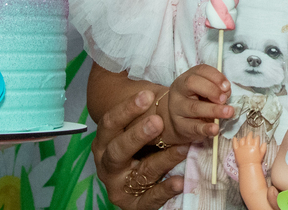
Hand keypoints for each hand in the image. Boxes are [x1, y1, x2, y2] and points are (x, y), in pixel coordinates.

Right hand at [92, 89, 187, 209]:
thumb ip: (142, 115)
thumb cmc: (135, 150)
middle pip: (119, 150)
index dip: (126, 109)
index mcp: (104, 143)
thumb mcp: (131, 132)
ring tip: (182, 148)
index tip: (147, 95)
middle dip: (137, 135)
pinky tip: (179, 182)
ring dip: (163, 159)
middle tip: (157, 121)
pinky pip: (150, 198)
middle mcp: (108, 165)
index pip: (110, 123)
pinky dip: (165, 189)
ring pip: (140, 173)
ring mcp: (119, 186)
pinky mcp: (133, 205)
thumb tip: (155, 89)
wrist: (129, 187)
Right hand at [167, 64, 232, 141]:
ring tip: (228, 112)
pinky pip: (194, 127)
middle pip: (192, 83)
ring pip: (194, 107)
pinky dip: (206, 128)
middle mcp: (179, 91)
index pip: (200, 70)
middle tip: (224, 99)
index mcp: (186, 78)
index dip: (215, 77)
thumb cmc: (195, 101)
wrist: (178, 121)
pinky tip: (215, 128)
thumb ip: (216, 89)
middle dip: (211, 90)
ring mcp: (177, 109)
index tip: (227, 86)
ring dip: (214, 110)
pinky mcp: (180, 126)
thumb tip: (226, 93)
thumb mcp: (204, 91)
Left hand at [232, 132, 266, 166]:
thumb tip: (264, 143)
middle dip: (250, 134)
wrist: (248, 167)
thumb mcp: (262, 154)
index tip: (257, 137)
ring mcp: (242, 147)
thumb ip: (263, 148)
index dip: (257, 137)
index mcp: (255, 146)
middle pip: (249, 137)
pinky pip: (235, 143)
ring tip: (244, 137)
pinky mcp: (237, 150)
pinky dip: (234, 140)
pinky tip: (235, 138)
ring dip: (244, 137)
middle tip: (251, 133)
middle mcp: (248, 146)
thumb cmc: (256, 161)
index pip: (256, 138)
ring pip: (242, 139)